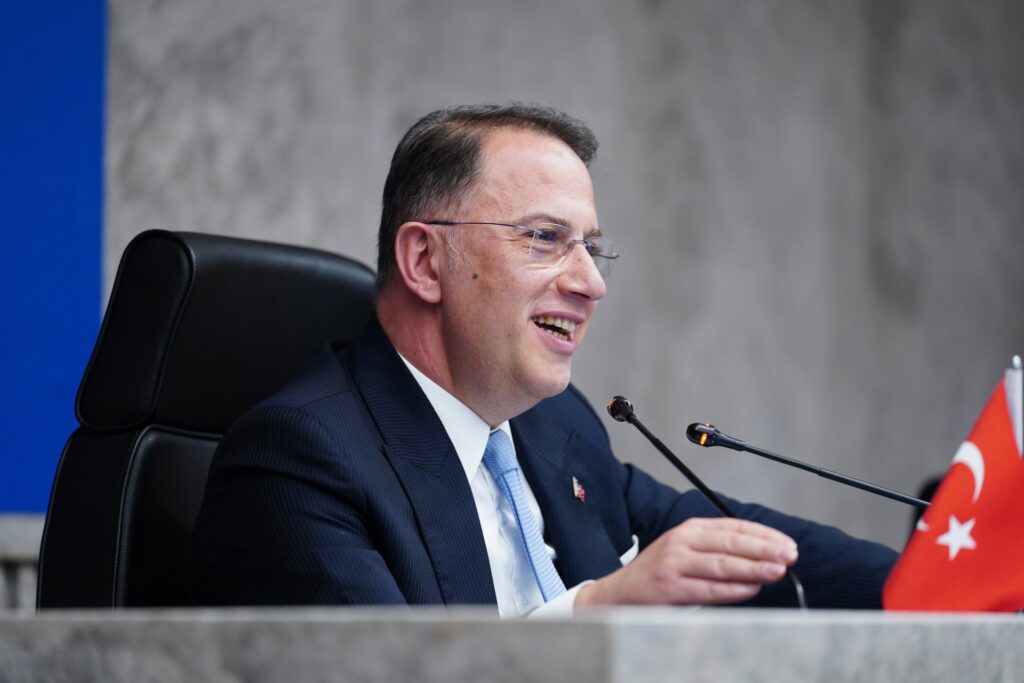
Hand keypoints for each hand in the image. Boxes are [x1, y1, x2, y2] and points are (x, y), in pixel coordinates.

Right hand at [575, 518, 798, 607]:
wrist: (619, 592)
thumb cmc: (659, 572)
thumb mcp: (686, 550)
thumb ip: (718, 549)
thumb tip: (762, 556)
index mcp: (690, 528)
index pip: (733, 526)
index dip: (763, 535)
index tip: (786, 544)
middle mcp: (682, 541)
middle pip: (730, 542)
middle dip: (764, 549)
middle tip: (789, 555)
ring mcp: (674, 563)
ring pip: (722, 564)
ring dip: (753, 568)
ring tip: (777, 571)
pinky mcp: (670, 587)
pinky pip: (708, 588)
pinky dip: (733, 590)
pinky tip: (751, 589)